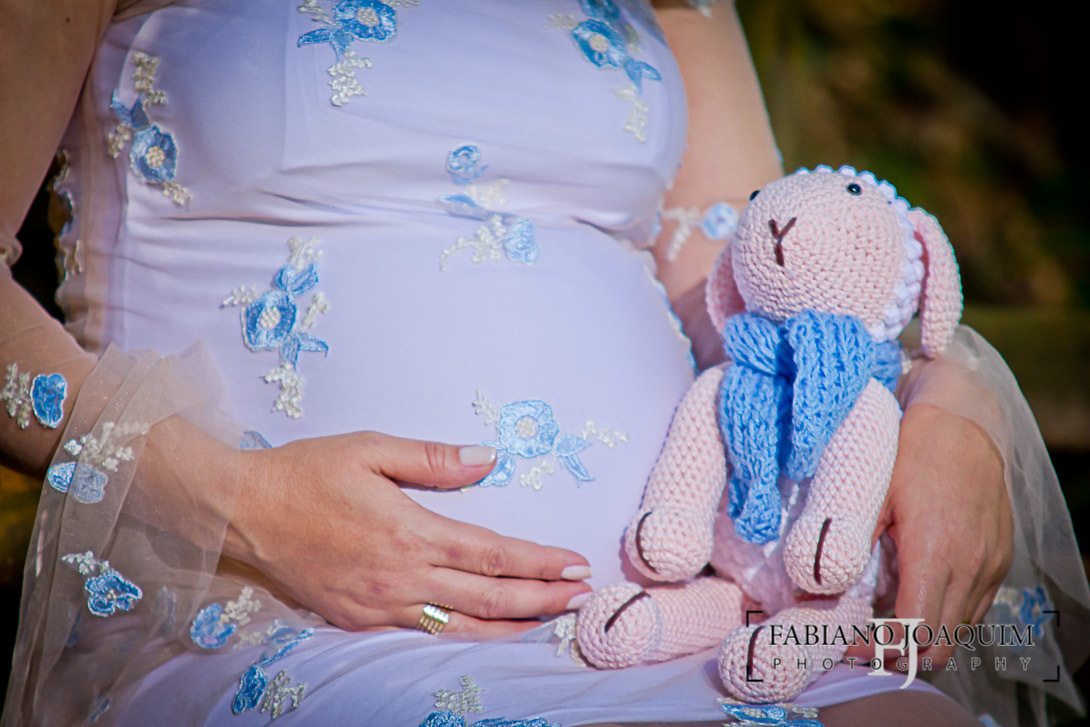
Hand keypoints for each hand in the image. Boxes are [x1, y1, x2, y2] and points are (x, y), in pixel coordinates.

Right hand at [227, 432, 592, 635]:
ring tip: (547, 620)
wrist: (242, 512)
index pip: (492, 553)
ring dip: (510, 624)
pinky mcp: (358, 620)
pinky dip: (461, 634)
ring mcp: (380, 605)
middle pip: (488, 596)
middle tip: (579, 597)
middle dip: (540, 597)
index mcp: (410, 531)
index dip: (538, 562)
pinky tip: (482, 630)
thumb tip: (488, 459)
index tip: (573, 563)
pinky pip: (422, 633)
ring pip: (460, 625)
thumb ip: (432, 458)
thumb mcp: (369, 449)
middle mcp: (402, 576)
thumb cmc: (305, 473)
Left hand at [847, 403, 1011, 663]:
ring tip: (883, 625)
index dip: (879, 650)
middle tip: (861, 645)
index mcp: (934, 553)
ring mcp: (990, 567)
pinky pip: (972, 608)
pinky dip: (943, 616)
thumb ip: (842, 544)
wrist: (963, 423)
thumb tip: (806, 586)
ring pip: (958, 632)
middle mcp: (970, 567)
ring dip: (923, 639)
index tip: (848, 647)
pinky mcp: (999, 561)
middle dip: (898, 655)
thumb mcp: (870, 495)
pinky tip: (914, 597)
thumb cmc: (910, 453)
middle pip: (939, 645)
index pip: (913, 631)